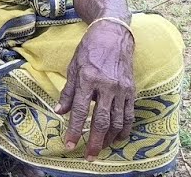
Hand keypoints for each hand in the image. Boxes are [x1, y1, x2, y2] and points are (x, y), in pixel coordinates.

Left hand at [56, 21, 135, 158]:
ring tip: (102, 149)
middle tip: (89, 156)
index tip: (70, 144)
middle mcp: (106, 86)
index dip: (74, 130)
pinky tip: (119, 137)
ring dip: (110, 138)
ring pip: (117, 121)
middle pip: (101, 120)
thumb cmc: (89, 50)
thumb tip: (59, 112)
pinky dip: (125, 128)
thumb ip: (67, 92)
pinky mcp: (131, 90)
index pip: (79, 111)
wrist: (113, 35)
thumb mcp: (73, 67)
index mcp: (88, 79)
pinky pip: (129, 114)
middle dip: (95, 141)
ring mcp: (121, 89)